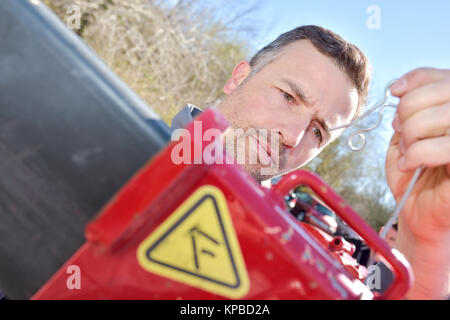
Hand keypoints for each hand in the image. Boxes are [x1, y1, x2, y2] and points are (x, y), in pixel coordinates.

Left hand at [385, 67, 449, 298]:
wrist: (416, 211)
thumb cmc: (413, 173)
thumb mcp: (405, 135)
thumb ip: (409, 109)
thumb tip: (400, 89)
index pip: (444, 76)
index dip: (417, 79)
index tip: (394, 92)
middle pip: (444, 91)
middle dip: (410, 109)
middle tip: (399, 131)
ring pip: (444, 116)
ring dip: (413, 133)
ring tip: (406, 151)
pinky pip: (445, 147)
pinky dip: (418, 153)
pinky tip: (410, 165)